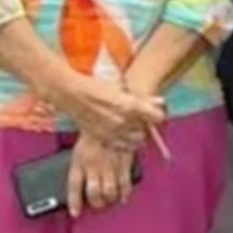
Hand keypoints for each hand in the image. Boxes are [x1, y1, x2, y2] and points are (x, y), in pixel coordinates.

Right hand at [48, 73, 163, 151]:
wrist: (70, 93)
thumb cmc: (96, 86)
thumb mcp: (121, 88)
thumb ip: (142, 97)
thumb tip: (161, 102)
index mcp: (129, 105)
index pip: (157, 117)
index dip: (157, 115)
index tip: (154, 113)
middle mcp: (122, 121)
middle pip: (147, 131)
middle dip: (146, 126)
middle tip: (141, 120)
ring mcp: (111, 131)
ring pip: (136, 140)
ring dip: (137, 135)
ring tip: (132, 127)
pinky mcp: (101, 138)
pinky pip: (121, 146)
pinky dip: (125, 142)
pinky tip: (122, 134)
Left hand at [67, 132, 135, 216]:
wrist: (114, 114)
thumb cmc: (96, 128)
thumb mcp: (82, 144)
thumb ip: (81, 162)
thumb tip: (81, 180)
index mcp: (80, 160)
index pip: (74, 186)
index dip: (74, 202)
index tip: (75, 213)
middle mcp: (94, 165)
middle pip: (94, 192)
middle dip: (96, 202)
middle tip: (98, 205)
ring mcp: (110, 164)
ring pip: (109, 191)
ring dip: (109, 199)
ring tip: (110, 200)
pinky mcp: (124, 161)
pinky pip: (124, 182)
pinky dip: (124, 193)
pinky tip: (123, 198)